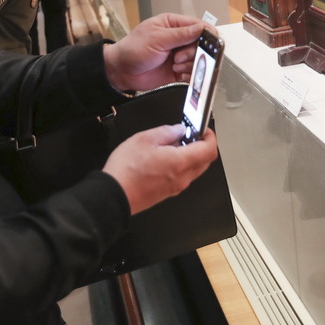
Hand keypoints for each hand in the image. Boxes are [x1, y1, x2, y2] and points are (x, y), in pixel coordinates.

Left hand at [103, 13, 206, 90]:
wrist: (121, 71)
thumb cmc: (132, 50)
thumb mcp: (157, 38)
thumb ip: (181, 34)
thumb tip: (200, 28)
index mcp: (172, 25)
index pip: (197, 25)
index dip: (206, 33)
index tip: (212, 41)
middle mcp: (177, 39)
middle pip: (200, 44)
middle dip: (193, 52)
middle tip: (179, 57)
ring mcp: (178, 55)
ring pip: (198, 59)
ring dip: (189, 64)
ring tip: (175, 66)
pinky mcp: (177, 70)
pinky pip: (192, 72)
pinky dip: (189, 75)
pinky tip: (179, 74)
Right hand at [103, 125, 218, 213]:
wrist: (114, 196)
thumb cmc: (126, 170)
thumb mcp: (144, 139)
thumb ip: (166, 132)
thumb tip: (179, 130)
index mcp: (180, 162)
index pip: (209, 150)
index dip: (210, 137)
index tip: (202, 129)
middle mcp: (182, 177)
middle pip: (205, 161)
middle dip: (201, 146)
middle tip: (188, 134)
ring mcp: (176, 187)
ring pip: (194, 169)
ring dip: (190, 156)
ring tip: (172, 145)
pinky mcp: (167, 192)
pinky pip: (182, 177)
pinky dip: (181, 165)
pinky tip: (164, 158)